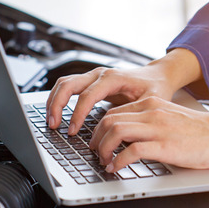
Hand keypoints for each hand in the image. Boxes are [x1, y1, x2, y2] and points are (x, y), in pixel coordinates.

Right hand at [45, 48, 201, 135]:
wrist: (157, 76)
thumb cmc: (155, 88)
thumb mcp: (150, 102)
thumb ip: (133, 115)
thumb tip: (117, 133)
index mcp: (113, 78)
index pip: (87, 95)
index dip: (77, 114)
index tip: (73, 131)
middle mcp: (99, 74)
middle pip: (68, 84)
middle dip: (57, 105)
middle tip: (54, 125)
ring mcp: (93, 76)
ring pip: (64, 83)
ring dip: (53, 101)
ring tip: (51, 121)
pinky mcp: (90, 82)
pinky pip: (67, 86)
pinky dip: (58, 99)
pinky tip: (56, 114)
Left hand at [89, 97, 208, 170]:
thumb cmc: (202, 132)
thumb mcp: (169, 119)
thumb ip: (149, 123)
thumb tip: (127, 138)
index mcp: (151, 105)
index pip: (113, 112)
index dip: (98, 129)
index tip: (96, 142)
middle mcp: (151, 113)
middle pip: (108, 120)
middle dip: (96, 139)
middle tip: (95, 153)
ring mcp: (158, 128)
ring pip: (115, 131)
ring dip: (103, 149)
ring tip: (104, 161)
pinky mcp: (165, 145)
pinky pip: (132, 150)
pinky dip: (118, 161)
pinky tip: (117, 168)